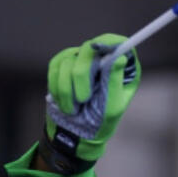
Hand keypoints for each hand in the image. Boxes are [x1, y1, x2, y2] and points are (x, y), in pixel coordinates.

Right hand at [45, 33, 140, 161]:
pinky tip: (65, 102)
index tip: (98, 49)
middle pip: (90, 49)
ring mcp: (82, 61)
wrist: (76, 133)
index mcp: (122, 69)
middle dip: (82, 75)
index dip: (109, 43)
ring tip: (74, 108)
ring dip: (68, 88)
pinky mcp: (63, 65)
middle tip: (83, 98)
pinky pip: (55, 66)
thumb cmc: (100, 121)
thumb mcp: (112, 105)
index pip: (119, 44)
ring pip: (69, 59)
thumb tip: (120, 56)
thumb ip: (114, 80)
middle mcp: (103, 60)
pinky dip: (57, 87)